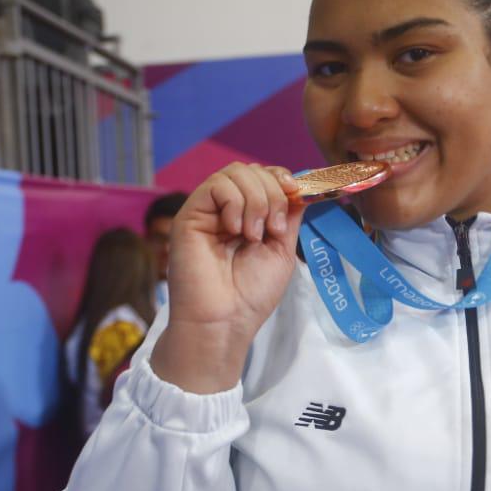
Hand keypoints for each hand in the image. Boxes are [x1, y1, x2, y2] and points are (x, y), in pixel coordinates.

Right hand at [151, 164, 302, 391]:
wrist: (225, 320)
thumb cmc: (251, 294)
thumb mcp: (282, 250)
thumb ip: (288, 216)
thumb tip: (300, 186)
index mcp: (248, 217)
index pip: (264, 177)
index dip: (282, 179)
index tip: (296, 196)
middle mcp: (226, 210)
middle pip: (252, 170)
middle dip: (273, 193)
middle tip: (274, 229)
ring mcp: (207, 211)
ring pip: (235, 172)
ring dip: (257, 199)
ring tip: (254, 235)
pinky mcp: (190, 215)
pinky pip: (216, 184)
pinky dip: (236, 202)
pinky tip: (236, 230)